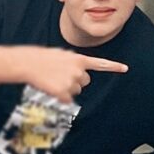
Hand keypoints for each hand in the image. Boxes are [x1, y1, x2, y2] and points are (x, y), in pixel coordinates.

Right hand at [14, 46, 130, 101]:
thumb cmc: (41, 57)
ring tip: (54, 80)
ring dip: (67, 88)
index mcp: (79, 59)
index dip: (114, 67)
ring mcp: (72, 82)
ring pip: (76, 91)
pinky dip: (60, 96)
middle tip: (62, 76)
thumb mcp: (62, 54)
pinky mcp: (63, 92)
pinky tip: (52, 88)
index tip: (125, 68)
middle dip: (77, 81)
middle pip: (85, 82)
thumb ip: (73, 61)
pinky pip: (66, 99)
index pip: (100, 63)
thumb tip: (78, 68)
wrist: (27, 63)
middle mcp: (79, 71)